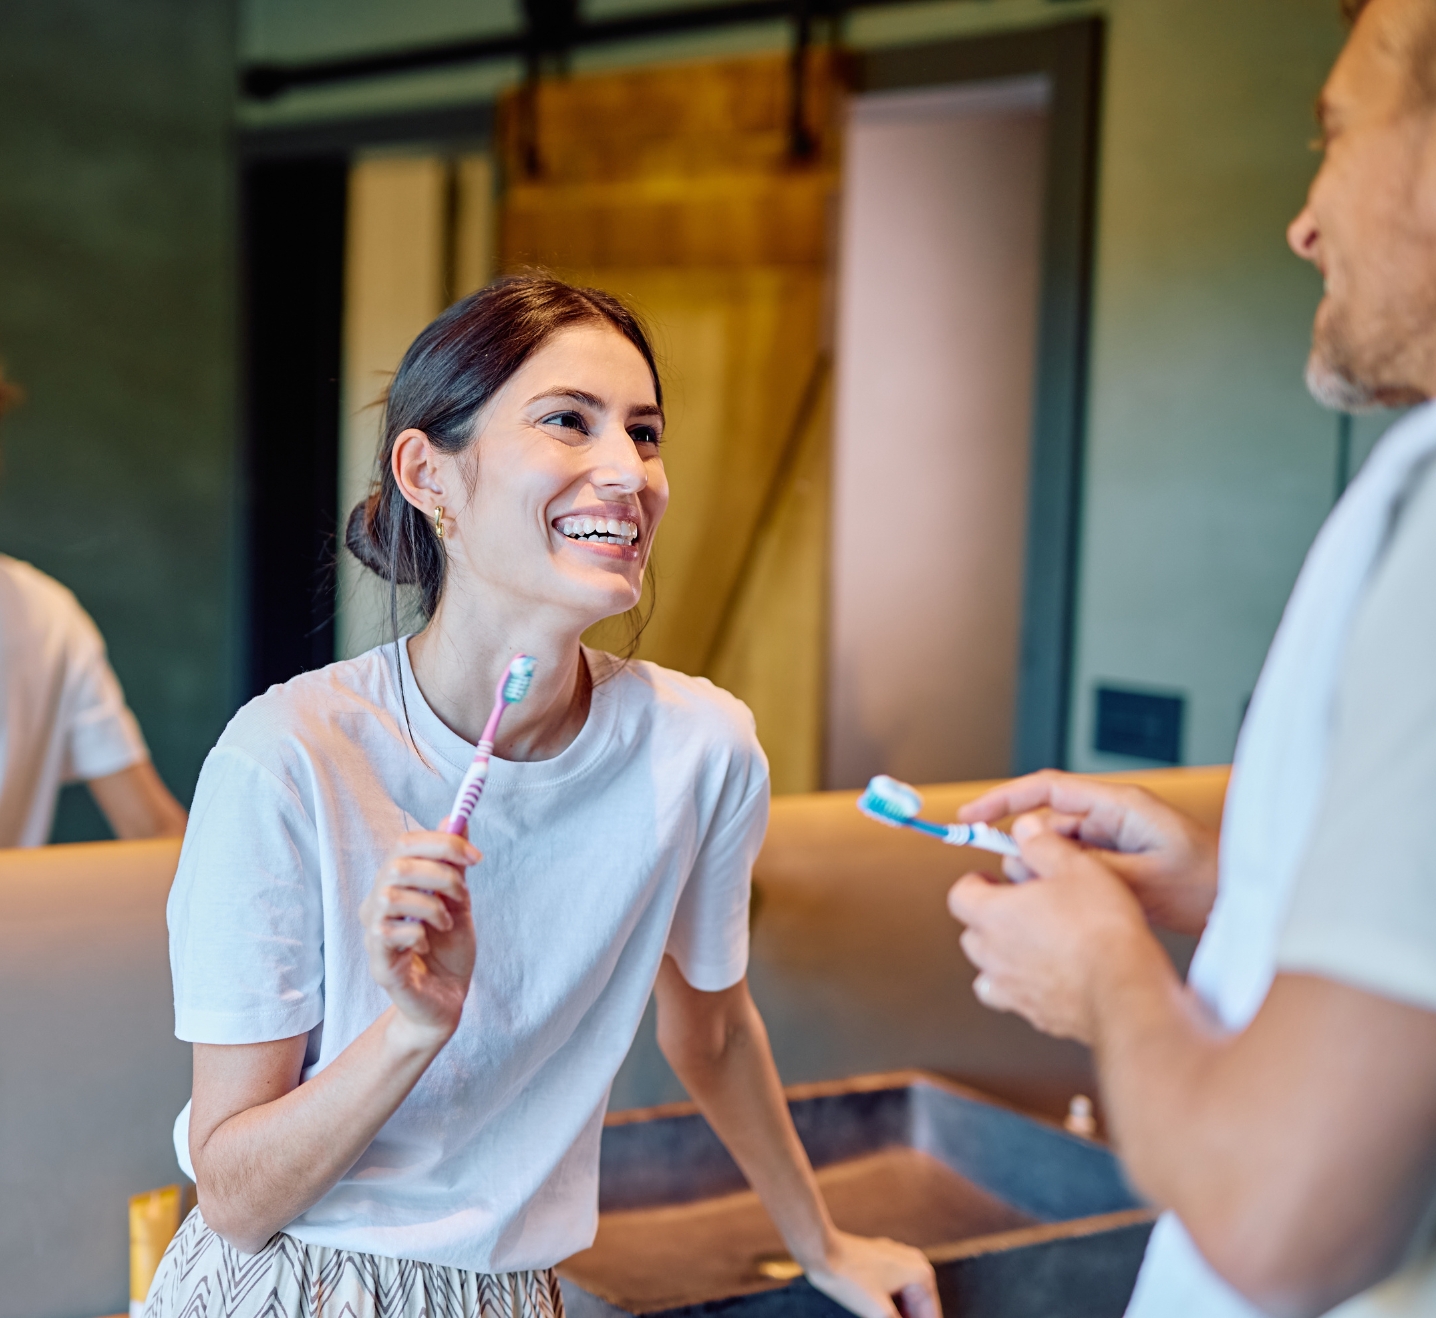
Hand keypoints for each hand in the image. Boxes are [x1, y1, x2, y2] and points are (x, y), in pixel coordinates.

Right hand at [359, 824, 478, 1041]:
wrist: (447, 1000)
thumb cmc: (448, 951)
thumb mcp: (460, 901)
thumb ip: (454, 864)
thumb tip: (455, 818)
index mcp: (395, 884)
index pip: (405, 844)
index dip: (441, 842)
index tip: (475, 856)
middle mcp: (377, 904)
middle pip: (397, 866)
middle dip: (440, 873)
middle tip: (462, 893)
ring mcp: (374, 933)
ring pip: (392, 895)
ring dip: (431, 905)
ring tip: (445, 922)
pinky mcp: (378, 962)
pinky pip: (391, 932)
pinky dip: (419, 933)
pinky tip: (426, 946)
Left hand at [804, 1231, 939, 1317]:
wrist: (821, 1251)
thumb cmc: (848, 1278)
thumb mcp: (880, 1313)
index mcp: (922, 1275)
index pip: (931, 1317)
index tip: (887, 1317)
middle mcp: (915, 1263)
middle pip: (919, 1309)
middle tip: (879, 1317)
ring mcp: (898, 1259)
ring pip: (905, 1301)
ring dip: (897, 1315)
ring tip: (874, 1314)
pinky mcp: (882, 1260)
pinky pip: (893, 1291)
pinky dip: (888, 1306)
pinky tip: (873, 1313)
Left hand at [947, 818, 1163, 1042]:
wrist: (1125, 989)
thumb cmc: (1101, 928)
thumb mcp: (1075, 866)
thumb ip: (1042, 844)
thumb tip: (1024, 829)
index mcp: (994, 915)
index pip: (959, 896)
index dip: (974, 883)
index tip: (991, 878)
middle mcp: (994, 955)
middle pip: (971, 934)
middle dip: (989, 919)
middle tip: (1018, 907)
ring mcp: (1013, 990)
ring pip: (988, 972)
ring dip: (1002, 957)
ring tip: (1032, 944)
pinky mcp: (1037, 1016)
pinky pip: (1017, 999)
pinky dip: (1025, 988)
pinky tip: (1052, 976)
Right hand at [960, 770, 1218, 935]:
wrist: (1242, 902)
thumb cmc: (1209, 883)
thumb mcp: (1145, 877)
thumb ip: (1087, 861)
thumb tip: (1033, 850)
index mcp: (1119, 805)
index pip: (1046, 789)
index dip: (1003, 801)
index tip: (970, 818)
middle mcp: (1110, 818)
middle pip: (1045, 826)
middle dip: (1027, 853)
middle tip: (1026, 884)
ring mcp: (1111, 841)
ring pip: (1055, 852)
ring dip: (1048, 875)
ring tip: (1063, 903)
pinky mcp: (1113, 863)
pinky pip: (1072, 869)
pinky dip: (1063, 886)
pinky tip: (1072, 908)